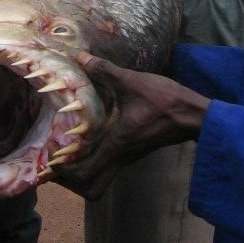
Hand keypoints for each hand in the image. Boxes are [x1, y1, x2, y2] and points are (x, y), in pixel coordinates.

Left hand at [49, 53, 208, 199]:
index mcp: (115, 144)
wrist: (194, 115)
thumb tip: (79, 56)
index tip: (49, 157)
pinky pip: (107, 166)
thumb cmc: (164, 100)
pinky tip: (87, 138)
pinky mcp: (133, 152)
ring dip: (81, 169)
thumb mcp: (132, 81)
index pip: (82, 172)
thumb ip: (103, 69)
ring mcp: (127, 157)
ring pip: (98, 177)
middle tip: (54, 158)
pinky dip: (93, 160)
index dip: (62, 170)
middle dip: (69, 180)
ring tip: (65, 148)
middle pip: (88, 186)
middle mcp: (119, 157)